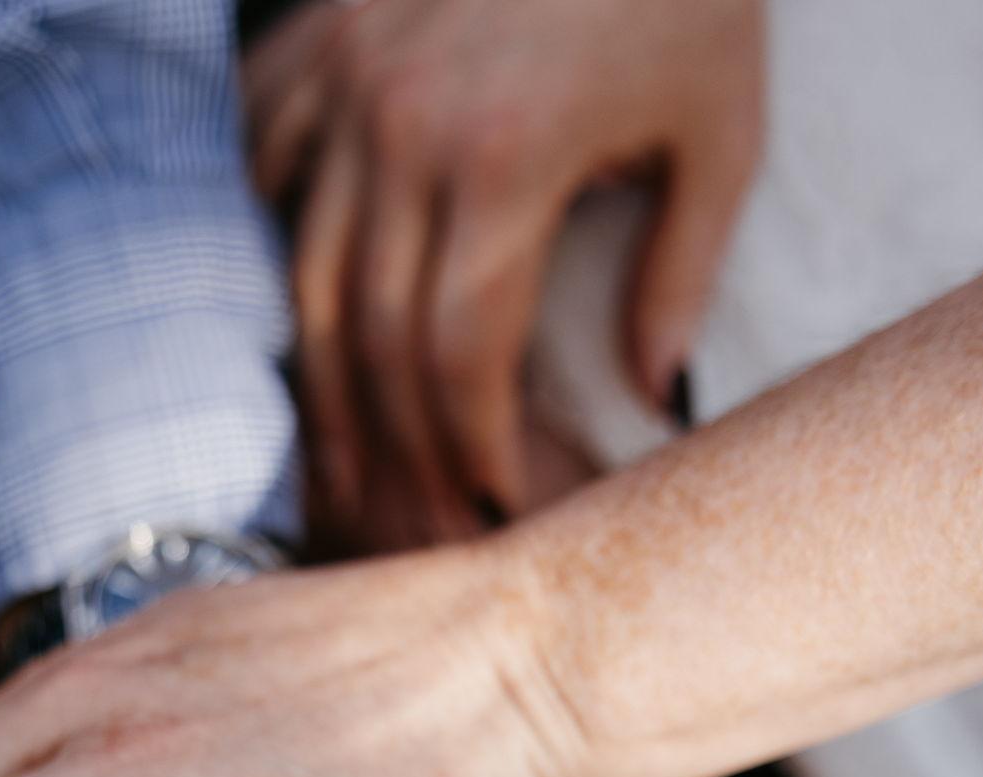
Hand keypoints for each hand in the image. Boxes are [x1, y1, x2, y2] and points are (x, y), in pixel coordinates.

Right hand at [245, 0, 760, 542]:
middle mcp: (406, 128)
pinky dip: (265, 245)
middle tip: (417, 523)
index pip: (459, 351)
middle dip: (396, 451)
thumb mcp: (723, 123)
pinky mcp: (318, 47)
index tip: (491, 503)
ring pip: (306, 282)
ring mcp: (347, 86)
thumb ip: (684, 264)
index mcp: (509, 153)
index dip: (468, 445)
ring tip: (339, 473)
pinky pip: (259, 170)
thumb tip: (647, 391)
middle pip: (373, 340)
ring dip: (322, 394)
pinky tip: (292, 319)